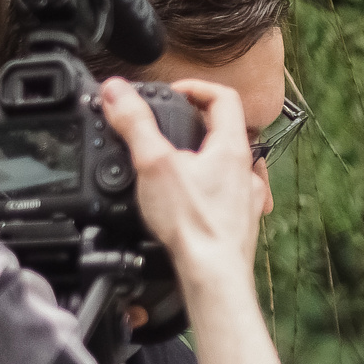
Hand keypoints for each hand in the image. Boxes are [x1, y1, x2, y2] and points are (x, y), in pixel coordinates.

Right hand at [100, 77, 261, 287]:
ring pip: (229, 163)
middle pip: (226, 130)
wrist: (213, 275)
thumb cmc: (192, 225)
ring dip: (204, 155)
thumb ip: (134, 123)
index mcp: (232, 148)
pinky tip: (190, 198)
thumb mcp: (153, 163)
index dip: (196, 88)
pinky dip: (209, 187)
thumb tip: (116, 91)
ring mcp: (247, 198)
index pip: (223, 97)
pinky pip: (228, 194)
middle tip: (168, 126)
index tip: (172, 94)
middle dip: (195, 122)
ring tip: (177, 160)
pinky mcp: (240, 222)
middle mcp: (246, 170)